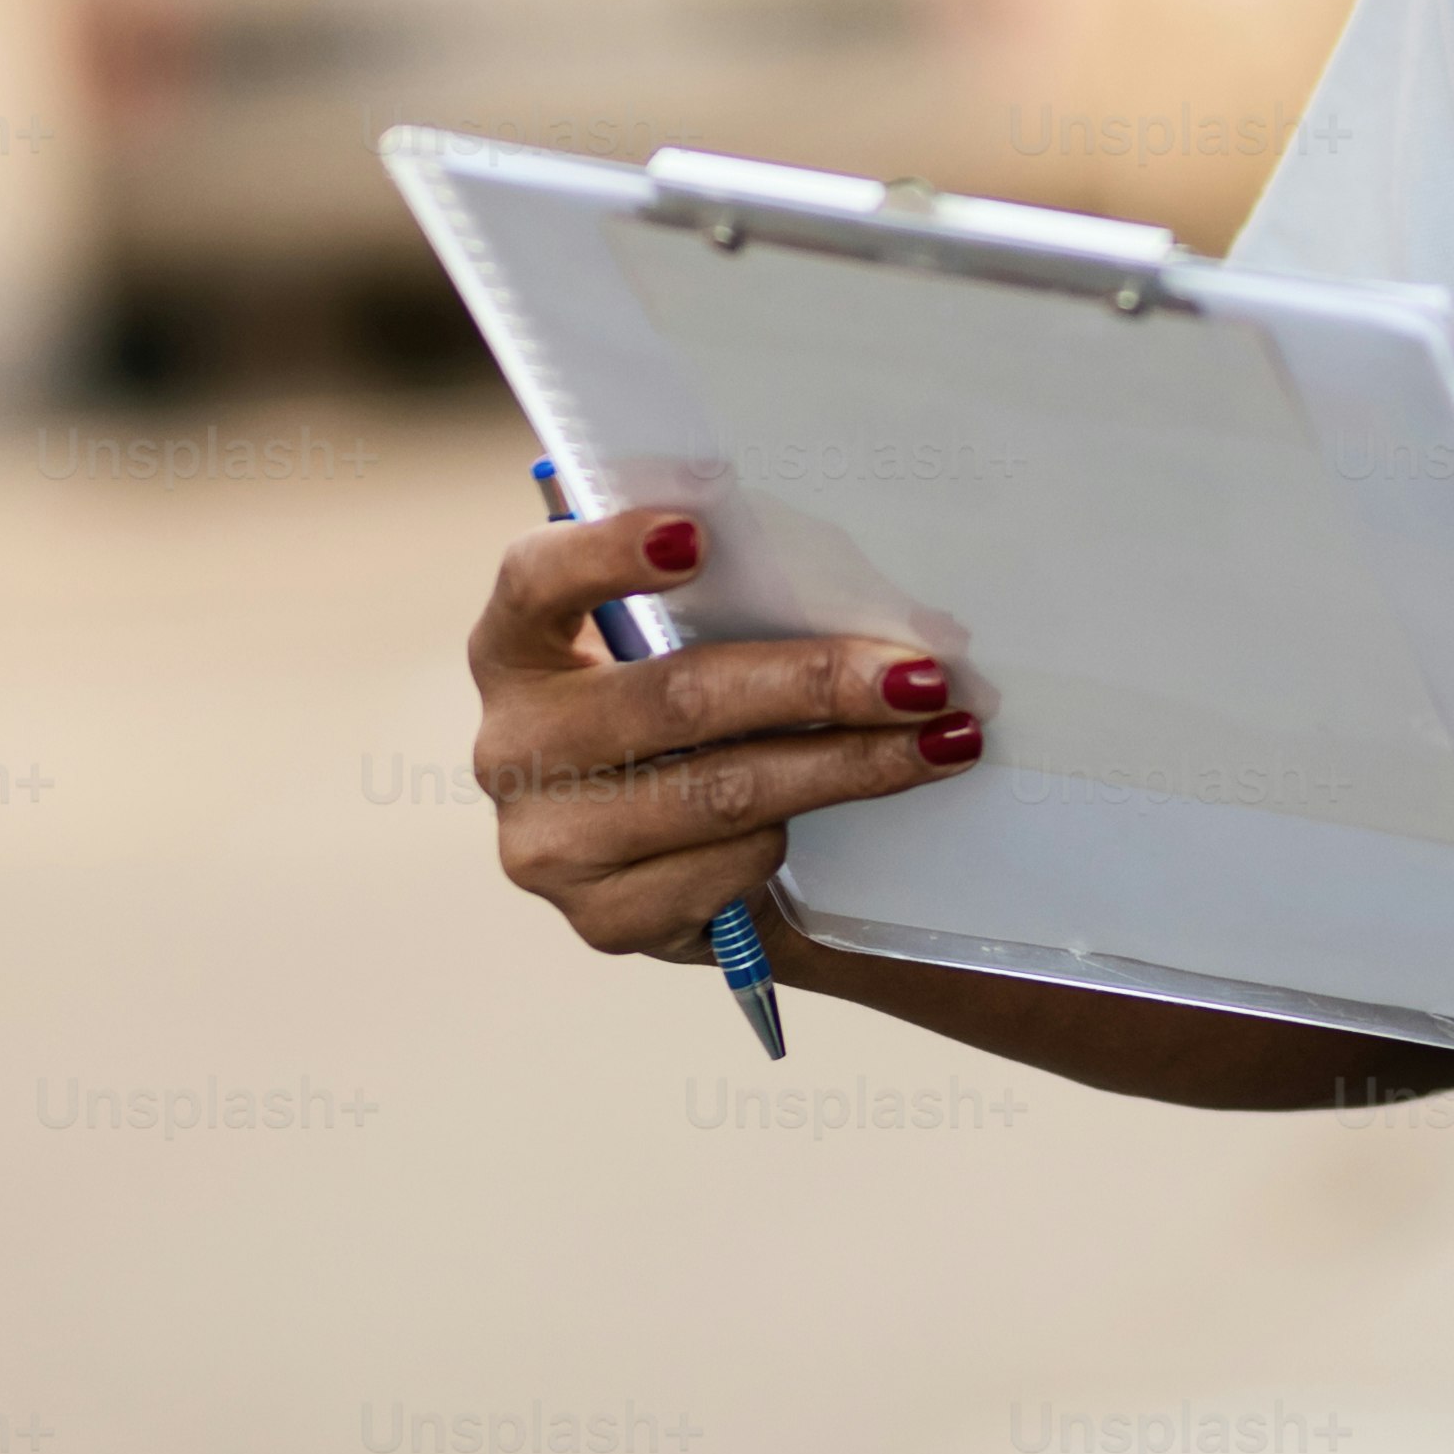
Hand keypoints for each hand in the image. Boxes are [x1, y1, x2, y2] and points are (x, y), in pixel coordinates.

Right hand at [466, 508, 976, 963]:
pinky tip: (831, 831)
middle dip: (815, 683)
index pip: (534, 582)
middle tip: (922, 676)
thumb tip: (865, 583)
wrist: (686, 864)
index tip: (699, 533)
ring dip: (848, 767)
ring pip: (721, 793)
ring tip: (941, 742)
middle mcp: (512, 746)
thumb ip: (726, 605)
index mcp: (518, 649)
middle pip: (675, 699)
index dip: (606, 553)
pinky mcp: (602, 920)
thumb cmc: (694, 721)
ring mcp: (548, 844)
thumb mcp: (685, 649)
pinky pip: (724, 870)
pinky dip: (790, 843)